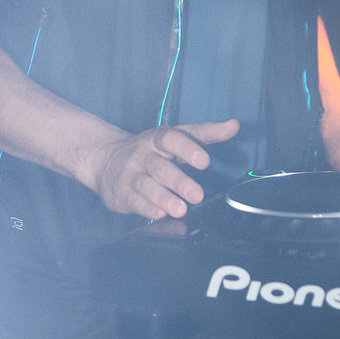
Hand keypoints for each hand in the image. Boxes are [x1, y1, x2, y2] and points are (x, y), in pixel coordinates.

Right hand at [92, 118, 238, 219]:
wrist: (106, 160)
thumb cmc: (151, 150)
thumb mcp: (176, 137)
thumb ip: (205, 133)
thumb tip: (234, 125)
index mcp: (157, 139)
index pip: (171, 139)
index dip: (186, 149)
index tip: (204, 161)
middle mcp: (142, 155)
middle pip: (160, 167)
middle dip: (179, 181)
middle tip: (197, 195)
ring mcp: (130, 175)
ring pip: (146, 186)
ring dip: (164, 198)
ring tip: (181, 209)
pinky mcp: (122, 195)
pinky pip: (135, 203)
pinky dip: (148, 209)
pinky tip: (160, 214)